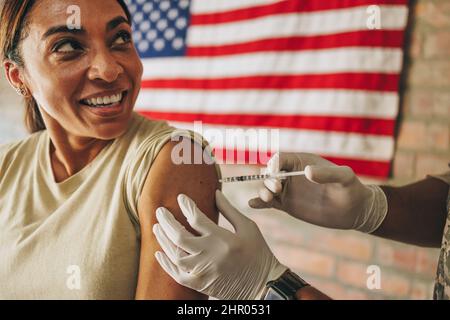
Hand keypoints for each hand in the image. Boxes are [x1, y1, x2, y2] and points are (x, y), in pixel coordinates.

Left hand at [152, 191, 287, 299]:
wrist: (264, 285)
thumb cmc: (258, 254)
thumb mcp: (248, 228)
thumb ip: (229, 210)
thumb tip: (215, 192)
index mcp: (223, 239)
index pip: (196, 218)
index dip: (186, 205)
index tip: (181, 198)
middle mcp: (210, 255)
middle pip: (179, 235)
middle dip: (166, 221)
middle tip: (160, 211)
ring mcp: (203, 271)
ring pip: (174, 254)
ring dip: (163, 240)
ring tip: (157, 227)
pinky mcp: (200, 284)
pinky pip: (177, 275)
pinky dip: (166, 264)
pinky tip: (159, 253)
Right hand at [249, 153, 386, 232]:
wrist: (355, 210)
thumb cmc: (352, 188)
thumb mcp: (344, 177)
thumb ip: (327, 173)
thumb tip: (307, 172)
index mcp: (302, 162)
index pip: (280, 158)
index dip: (274, 164)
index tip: (276, 174)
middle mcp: (292, 175)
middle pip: (270, 173)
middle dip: (269, 179)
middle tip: (278, 189)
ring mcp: (288, 190)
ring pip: (267, 188)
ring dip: (263, 191)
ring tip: (268, 198)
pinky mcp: (287, 205)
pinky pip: (270, 203)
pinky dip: (260, 203)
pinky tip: (253, 204)